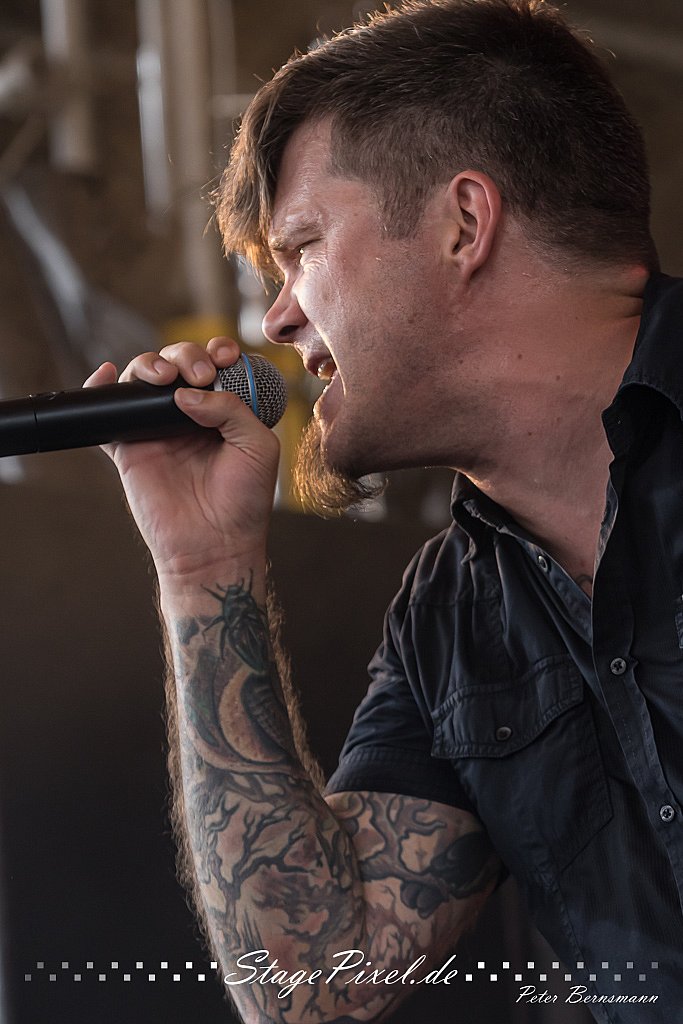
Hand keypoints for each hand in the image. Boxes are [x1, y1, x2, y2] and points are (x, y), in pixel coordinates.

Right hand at [84, 337, 279, 583]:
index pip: (216, 365)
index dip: (218, 351)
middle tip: (199, 375)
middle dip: (186, 355)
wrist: (214, 546)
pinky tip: (109, 374)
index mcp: (224, 411)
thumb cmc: (244, 501)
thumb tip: (186, 392)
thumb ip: (232, 409)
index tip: (224, 356)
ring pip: (144, 379)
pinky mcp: (129, 448)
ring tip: (164, 376)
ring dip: (151, 363)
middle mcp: (190, 415)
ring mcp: (157, 429)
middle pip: (178, 363)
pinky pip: (107, 413)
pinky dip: (101, 387)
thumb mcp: (258, 447)